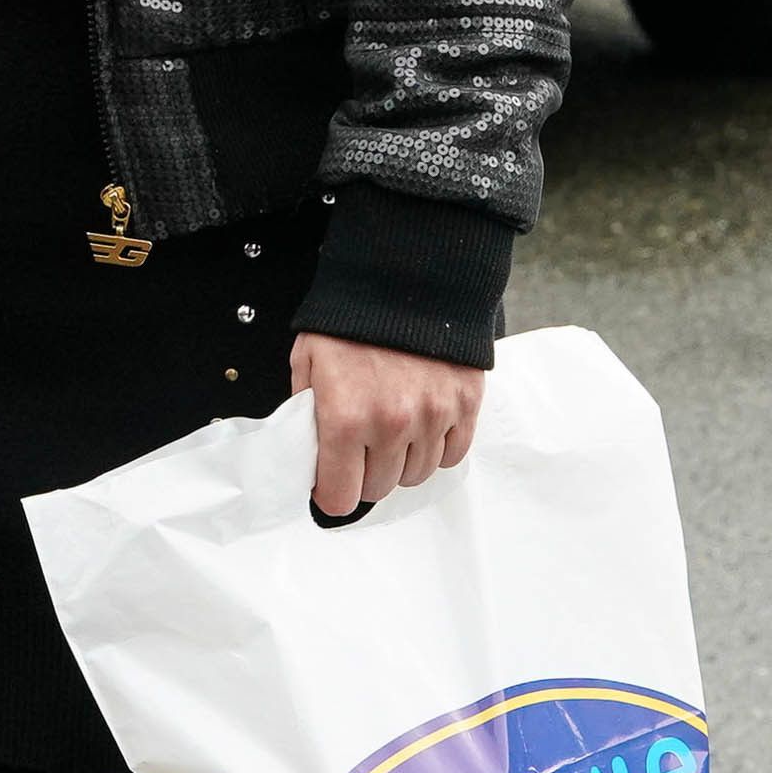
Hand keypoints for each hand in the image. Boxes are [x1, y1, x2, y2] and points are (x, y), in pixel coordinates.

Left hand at [293, 332, 484, 520]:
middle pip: (380, 489)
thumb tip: (311, 452)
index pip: (340, 496)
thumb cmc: (351, 320)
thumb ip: (306, 412)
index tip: (330, 483)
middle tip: (359, 448)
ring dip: (401, 461)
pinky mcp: (465, 405)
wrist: (405, 276)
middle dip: (365, 474)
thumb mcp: (307, 361)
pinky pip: (452, 455)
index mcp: (346, 417)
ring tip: (391, 428)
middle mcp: (392, 424)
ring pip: (417, 475)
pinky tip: (421, 423)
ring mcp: (433, 416)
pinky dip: (437, 447)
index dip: (331, 493)